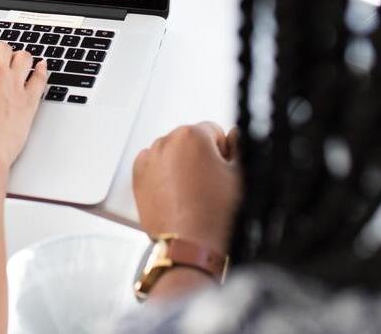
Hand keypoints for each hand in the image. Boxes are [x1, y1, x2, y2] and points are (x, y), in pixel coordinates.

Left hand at [133, 123, 240, 253]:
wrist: (190, 248)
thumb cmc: (217, 215)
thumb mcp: (242, 176)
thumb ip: (241, 145)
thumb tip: (234, 134)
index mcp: (192, 135)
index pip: (214, 131)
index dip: (223, 153)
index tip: (223, 173)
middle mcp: (167, 141)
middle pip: (191, 141)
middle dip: (201, 158)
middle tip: (209, 187)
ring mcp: (150, 159)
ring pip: (172, 153)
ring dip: (182, 166)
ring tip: (193, 195)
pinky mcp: (138, 177)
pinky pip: (155, 166)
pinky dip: (163, 175)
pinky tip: (176, 195)